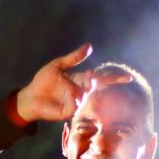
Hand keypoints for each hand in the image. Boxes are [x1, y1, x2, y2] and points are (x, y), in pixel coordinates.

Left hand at [13, 44, 131, 122]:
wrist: (30, 97)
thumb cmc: (42, 81)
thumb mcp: (58, 65)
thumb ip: (73, 58)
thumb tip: (89, 46)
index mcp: (79, 79)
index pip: (99, 78)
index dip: (113, 78)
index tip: (127, 78)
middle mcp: (81, 91)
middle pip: (96, 87)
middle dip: (96, 82)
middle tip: (90, 77)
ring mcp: (76, 102)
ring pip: (85, 94)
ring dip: (79, 88)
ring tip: (65, 85)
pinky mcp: (69, 111)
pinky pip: (77, 104)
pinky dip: (75, 97)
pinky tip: (68, 95)